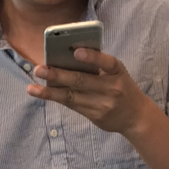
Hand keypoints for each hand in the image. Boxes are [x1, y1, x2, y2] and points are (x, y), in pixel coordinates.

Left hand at [28, 47, 151, 136]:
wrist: (136, 116)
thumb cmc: (122, 87)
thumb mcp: (117, 73)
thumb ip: (97, 66)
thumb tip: (66, 57)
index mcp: (118, 71)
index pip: (106, 62)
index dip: (92, 57)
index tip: (75, 52)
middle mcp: (112, 88)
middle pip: (81, 81)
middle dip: (58, 75)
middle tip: (39, 69)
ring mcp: (103, 104)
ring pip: (72, 96)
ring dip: (50, 92)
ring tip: (32, 87)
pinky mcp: (95, 116)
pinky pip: (72, 105)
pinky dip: (56, 97)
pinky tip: (42, 93)